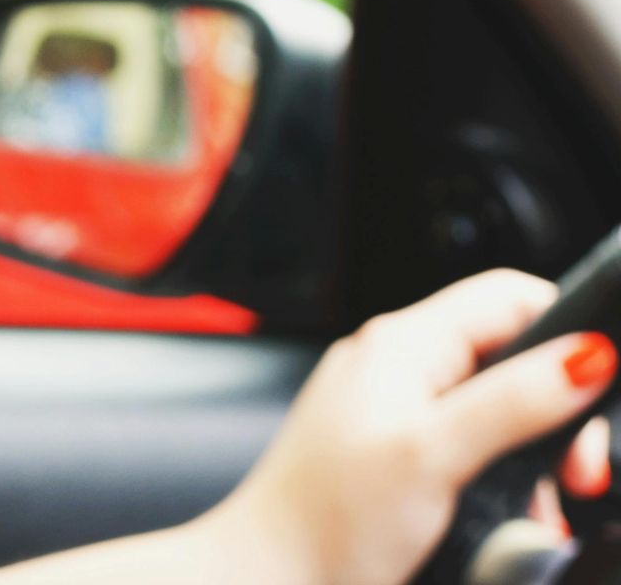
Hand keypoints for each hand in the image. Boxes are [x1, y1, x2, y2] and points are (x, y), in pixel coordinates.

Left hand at [206, 270, 614, 584]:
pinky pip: (468, 447)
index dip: (566, 329)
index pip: (507, 298)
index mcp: (401, 344)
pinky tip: (506, 518)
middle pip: (510, 358)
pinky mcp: (393, 453)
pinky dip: (499, 479)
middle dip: (557, 413)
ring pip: (497, 410)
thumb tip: (588, 354)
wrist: (268, 575)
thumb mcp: (434, 454)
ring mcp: (391, 409)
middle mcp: (395, 366)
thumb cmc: (326, 519)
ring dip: (532, 458)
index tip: (598, 387)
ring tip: (538, 506)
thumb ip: (512, 402)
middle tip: (575, 472)